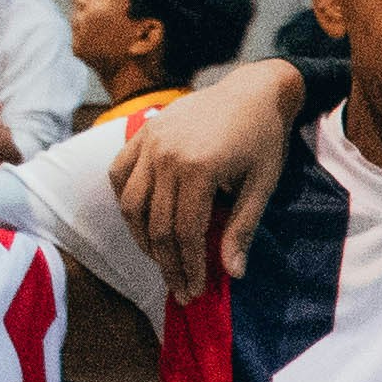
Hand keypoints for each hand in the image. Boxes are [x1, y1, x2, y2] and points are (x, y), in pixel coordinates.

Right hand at [115, 59, 310, 297]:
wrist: (251, 91)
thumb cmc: (263, 139)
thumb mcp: (261, 185)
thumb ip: (242, 228)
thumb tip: (233, 273)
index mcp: (198, 168)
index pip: (184, 232)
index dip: (188, 266)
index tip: (194, 290)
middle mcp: (165, 155)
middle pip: (156, 224)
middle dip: (167, 263)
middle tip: (180, 288)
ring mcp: (149, 142)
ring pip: (131, 204)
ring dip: (142, 238)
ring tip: (161, 260)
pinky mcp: (142, 133)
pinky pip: (119, 173)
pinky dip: (125, 200)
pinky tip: (141, 221)